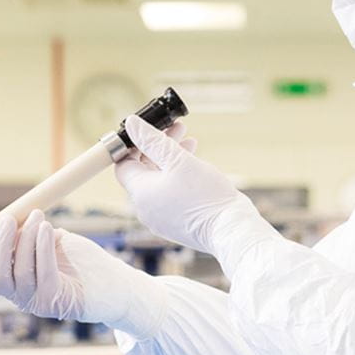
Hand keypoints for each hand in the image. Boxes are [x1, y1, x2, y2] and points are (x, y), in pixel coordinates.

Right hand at [0, 209, 166, 338]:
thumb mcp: (53, 245)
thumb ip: (29, 239)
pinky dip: (42, 249)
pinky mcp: (59, 304)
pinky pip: (43, 275)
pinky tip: (47, 231)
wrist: (120, 285)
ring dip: (25, 241)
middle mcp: (25, 299)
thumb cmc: (85, 263)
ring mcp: (41, 304)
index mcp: (19, 285)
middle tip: (7, 220)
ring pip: (19, 273)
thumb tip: (11, 222)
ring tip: (37, 218)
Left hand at [114, 115, 257, 255]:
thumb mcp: (178, 159)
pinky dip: (176, 179)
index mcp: (140, 193)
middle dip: (157, 147)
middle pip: (142, 172)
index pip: (123, 164)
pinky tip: (194, 167)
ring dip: (169, 160)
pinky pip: (168, 196)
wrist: (231, 231)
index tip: (151, 131)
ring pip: (157, 183)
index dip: (135, 144)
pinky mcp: (174, 224)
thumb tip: (131, 124)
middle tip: (177, 130)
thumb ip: (152, 140)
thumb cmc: (205, 195)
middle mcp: (144, 209)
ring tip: (190, 143)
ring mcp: (159, 219)